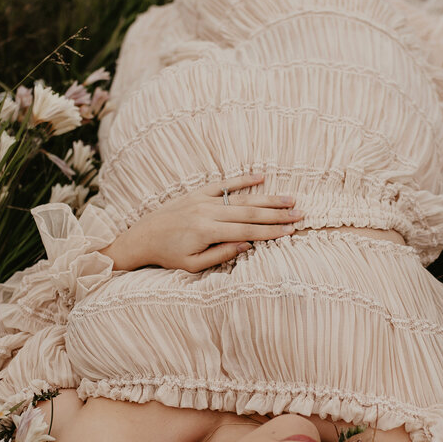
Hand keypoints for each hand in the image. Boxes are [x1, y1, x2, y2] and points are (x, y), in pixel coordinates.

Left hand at [104, 174, 302, 271]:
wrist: (142, 237)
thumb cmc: (169, 255)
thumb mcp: (193, 265)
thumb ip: (221, 254)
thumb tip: (247, 244)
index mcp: (207, 231)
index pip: (247, 230)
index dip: (271, 231)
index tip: (291, 231)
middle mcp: (208, 212)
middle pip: (250, 212)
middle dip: (277, 214)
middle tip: (300, 213)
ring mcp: (204, 200)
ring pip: (242, 198)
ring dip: (268, 198)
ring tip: (289, 199)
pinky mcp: (198, 193)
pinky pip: (224, 184)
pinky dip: (243, 179)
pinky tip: (262, 176)